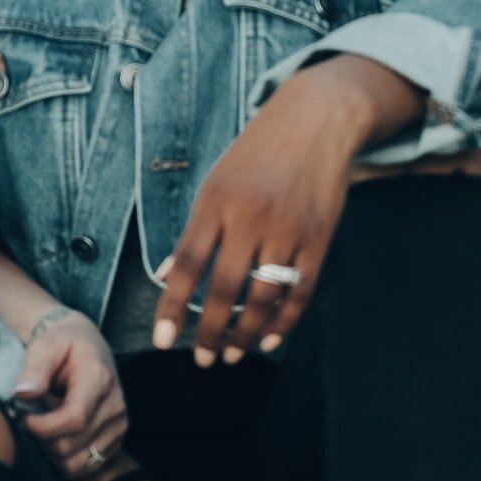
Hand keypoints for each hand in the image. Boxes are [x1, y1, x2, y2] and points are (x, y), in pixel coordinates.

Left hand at [12, 309, 126, 480]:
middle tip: (32, 419)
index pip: (74, 419)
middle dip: (43, 439)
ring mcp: (119, 425)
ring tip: (46, 427)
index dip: (43, 427)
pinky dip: (65, 459)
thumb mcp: (45, 345)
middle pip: (72, 445)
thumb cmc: (62, 344)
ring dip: (52, 452)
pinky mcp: (116, 440)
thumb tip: (24, 393)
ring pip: (78, 462)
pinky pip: (86, 466)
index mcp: (99, 379)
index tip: (25, 417)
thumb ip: (34, 368)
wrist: (88, 345)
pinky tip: (58, 435)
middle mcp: (115, 406)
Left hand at [152, 54, 425, 365]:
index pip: (186, 264)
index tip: (161, 340)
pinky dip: (284, 321)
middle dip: (210, 332)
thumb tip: (165, 276)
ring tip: (232, 355)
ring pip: (264, 297)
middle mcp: (250, 218)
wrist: (315, 121)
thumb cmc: (256, 155)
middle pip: (225, 289)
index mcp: (216, 202)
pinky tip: (268, 339)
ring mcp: (288, 230)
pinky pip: (300, 291)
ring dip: (246, 335)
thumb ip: (194, 231)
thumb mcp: (215, 182)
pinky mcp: (319, 239)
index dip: (172, 306)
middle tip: (203, 359)